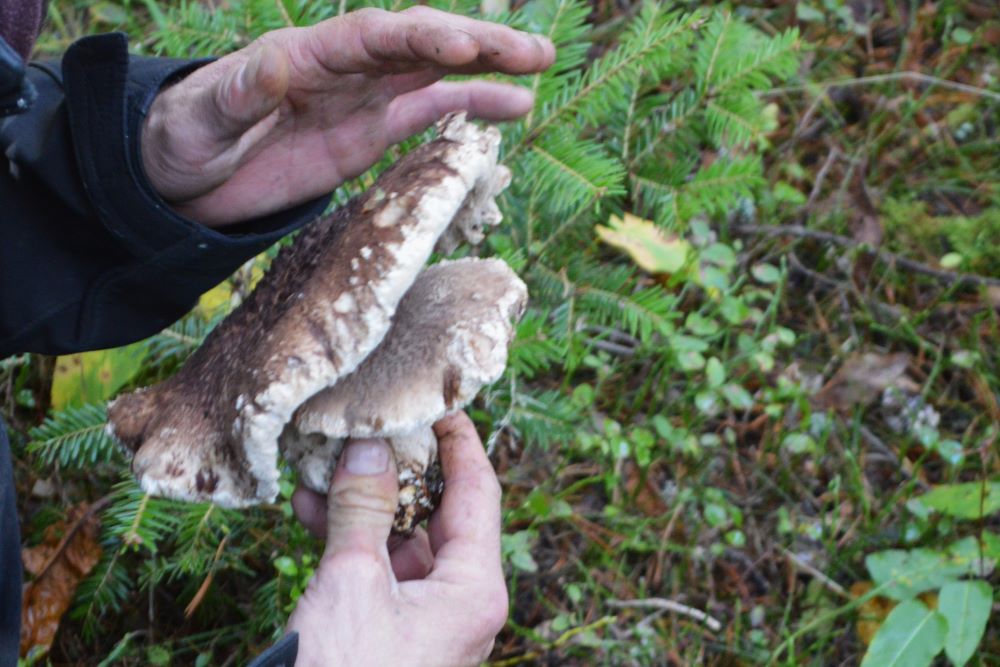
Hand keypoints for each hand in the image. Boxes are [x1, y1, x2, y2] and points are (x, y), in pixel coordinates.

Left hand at [141, 7, 554, 225]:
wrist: (188, 178)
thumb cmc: (185, 139)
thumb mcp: (202, 117)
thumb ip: (240, 91)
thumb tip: (275, 63)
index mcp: (307, 55)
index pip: (373, 37)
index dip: (418, 39)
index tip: (459, 47)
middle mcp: (346, 69)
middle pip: (420, 45)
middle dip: (476, 44)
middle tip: (532, 50)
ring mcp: (364, 99)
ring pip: (437, 73)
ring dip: (487, 69)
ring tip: (538, 68)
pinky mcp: (371, 132)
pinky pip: (429, 114)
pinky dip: (471, 108)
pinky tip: (514, 107)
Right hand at [286, 413, 507, 666]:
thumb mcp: (352, 582)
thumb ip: (364, 508)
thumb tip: (370, 446)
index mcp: (474, 587)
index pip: (479, 491)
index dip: (460, 441)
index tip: (438, 400)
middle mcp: (462, 599)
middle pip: (442, 510)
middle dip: (400, 468)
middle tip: (370, 423)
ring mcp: (429, 616)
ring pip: (405, 537)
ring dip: (366, 501)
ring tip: (326, 463)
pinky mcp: (396, 629)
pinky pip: (381, 567)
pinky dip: (352, 538)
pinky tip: (314, 508)